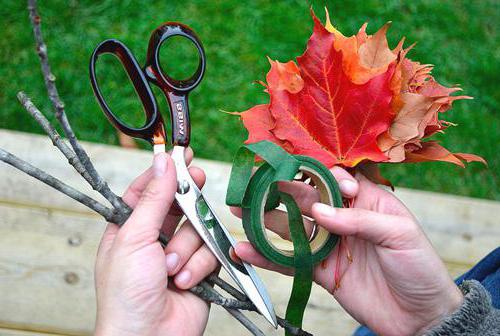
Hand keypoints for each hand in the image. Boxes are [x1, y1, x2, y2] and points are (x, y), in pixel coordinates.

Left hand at [95, 150, 218, 335]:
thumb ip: (154, 199)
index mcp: (129, 228)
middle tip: (197, 181)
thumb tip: (163, 163)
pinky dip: (199, 266)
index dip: (165, 171)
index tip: (182, 153)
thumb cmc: (126, 294)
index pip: (148, 189)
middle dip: (187, 201)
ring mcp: (178, 253)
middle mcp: (154, 238)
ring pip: (198, 228)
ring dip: (186, 249)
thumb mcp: (134, 238)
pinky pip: (210, 252)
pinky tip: (184, 282)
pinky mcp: (199, 270)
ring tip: (170, 269)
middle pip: (179, 204)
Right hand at [232, 169, 462, 335]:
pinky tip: (247, 251)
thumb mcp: (399, 234)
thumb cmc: (420, 267)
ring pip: (291, 228)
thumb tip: (319, 212)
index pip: (335, 178)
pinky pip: (290, 260)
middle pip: (305, 200)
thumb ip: (359, 220)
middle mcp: (342, 218)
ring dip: (265, 221)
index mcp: (365, 200)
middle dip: (278, 192)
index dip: (319, 176)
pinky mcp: (319, 270)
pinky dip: (267, 256)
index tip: (312, 182)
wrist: (420, 316)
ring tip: (240, 213)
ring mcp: (328, 244)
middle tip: (253, 186)